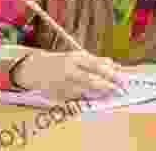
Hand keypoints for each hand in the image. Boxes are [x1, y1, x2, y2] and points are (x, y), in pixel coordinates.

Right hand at [14, 50, 128, 101]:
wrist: (32, 69)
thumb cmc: (58, 62)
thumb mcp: (75, 57)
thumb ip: (94, 61)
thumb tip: (113, 64)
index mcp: (74, 58)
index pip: (97, 66)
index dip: (111, 73)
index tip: (122, 78)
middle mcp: (69, 71)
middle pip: (93, 80)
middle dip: (109, 85)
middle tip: (120, 90)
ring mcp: (64, 85)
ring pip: (87, 91)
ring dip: (101, 93)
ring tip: (110, 94)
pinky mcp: (60, 96)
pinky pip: (79, 98)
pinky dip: (89, 98)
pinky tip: (96, 98)